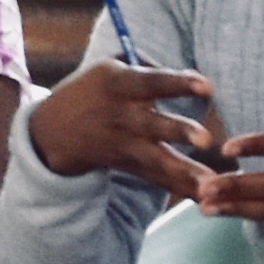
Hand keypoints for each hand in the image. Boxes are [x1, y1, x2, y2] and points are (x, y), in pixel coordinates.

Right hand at [28, 60, 227, 198]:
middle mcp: (121, 115)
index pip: (152, 82)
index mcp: (118, 84)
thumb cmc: (94, 89)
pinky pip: (156, 178)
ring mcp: (123, 144)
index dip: (178, 83)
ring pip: (156, 159)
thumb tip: (190, 76)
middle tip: (206, 140)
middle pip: (153, 125)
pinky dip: (179, 188)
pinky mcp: (126, 165)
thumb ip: (148, 66)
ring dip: (183, 171)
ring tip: (210, 183)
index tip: (207, 87)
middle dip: (179, 132)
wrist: (52, 129)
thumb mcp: (110, 66)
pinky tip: (203, 197)